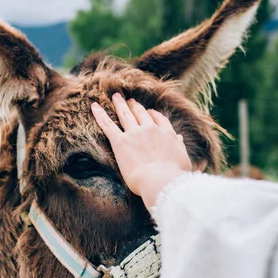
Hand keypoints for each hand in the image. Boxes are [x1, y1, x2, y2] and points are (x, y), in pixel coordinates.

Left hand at [91, 93, 191, 209]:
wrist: (160, 180)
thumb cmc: (174, 176)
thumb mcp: (184, 160)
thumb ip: (180, 146)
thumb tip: (180, 137)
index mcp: (166, 134)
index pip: (159, 119)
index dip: (153, 114)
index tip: (149, 112)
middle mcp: (150, 129)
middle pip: (141, 113)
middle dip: (135, 106)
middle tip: (130, 101)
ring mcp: (134, 134)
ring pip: (125, 114)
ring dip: (119, 104)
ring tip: (116, 97)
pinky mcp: (120, 142)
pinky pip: (107, 125)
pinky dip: (99, 114)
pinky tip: (94, 106)